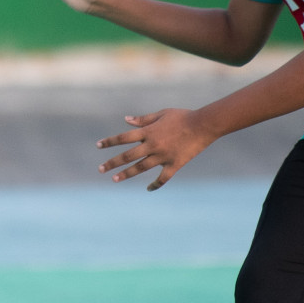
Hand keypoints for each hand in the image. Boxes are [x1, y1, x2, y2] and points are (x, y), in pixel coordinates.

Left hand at [97, 108, 216, 190]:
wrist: (205, 125)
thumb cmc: (183, 116)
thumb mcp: (161, 114)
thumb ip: (143, 119)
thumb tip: (126, 120)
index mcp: (148, 132)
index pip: (123, 138)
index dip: (109, 142)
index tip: (98, 146)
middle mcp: (153, 145)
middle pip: (128, 156)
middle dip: (112, 163)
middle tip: (100, 169)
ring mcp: (163, 156)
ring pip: (140, 168)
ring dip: (126, 174)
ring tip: (114, 179)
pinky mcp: (175, 164)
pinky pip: (163, 178)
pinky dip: (155, 184)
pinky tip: (148, 188)